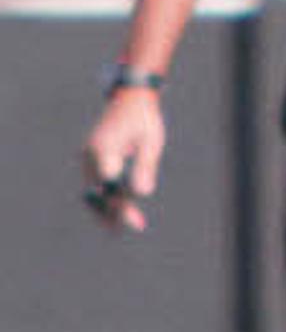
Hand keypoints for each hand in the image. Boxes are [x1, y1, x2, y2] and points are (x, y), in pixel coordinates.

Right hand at [80, 85, 161, 231]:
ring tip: (118, 231)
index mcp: (104, 148)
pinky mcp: (90, 161)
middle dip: (113, 212)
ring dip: (105, 210)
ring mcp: (87, 158)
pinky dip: (104, 199)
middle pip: (97, 191)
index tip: (133, 220)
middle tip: (133, 229)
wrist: (130, 101)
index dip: (119, 203)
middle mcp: (90, 154)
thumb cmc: (144, 120)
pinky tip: (117, 213)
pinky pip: (95, 184)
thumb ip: (145, 166)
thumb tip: (142, 193)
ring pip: (92, 191)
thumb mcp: (151, 141)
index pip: (110, 184)